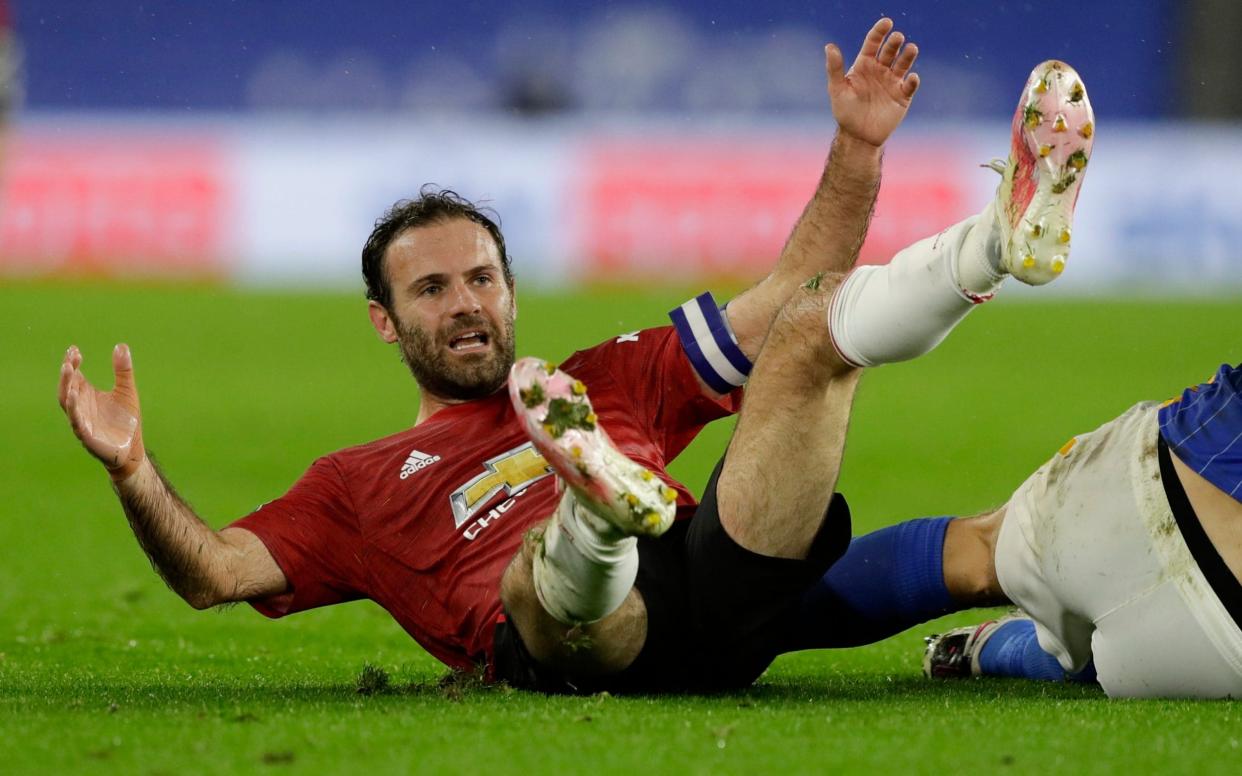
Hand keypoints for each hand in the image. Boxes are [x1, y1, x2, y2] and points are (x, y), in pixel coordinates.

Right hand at [58, 344, 145, 481]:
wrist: (132, 448)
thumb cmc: (126, 420)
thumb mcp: (126, 391)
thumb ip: (123, 370)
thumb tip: (121, 345)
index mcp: (87, 395)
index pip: (75, 376)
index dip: (73, 362)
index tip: (74, 349)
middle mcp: (80, 406)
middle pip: (67, 386)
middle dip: (67, 372)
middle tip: (70, 358)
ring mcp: (81, 420)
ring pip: (67, 402)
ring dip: (66, 386)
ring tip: (68, 369)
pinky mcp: (86, 435)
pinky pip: (76, 421)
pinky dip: (73, 408)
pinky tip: (74, 395)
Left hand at [825, 18, 920, 147]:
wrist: (858, 135)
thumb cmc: (845, 111)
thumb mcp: (837, 89)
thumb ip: (835, 68)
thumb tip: (829, 46)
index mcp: (865, 64)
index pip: (873, 42)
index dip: (879, 31)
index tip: (886, 22)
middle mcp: (880, 69)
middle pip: (890, 50)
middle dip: (894, 43)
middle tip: (897, 38)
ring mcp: (893, 81)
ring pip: (903, 63)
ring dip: (908, 55)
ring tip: (911, 48)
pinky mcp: (903, 95)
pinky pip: (910, 85)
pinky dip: (912, 80)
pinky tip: (911, 78)